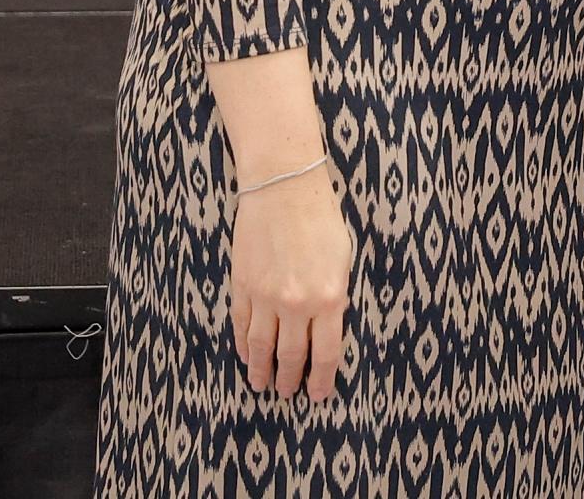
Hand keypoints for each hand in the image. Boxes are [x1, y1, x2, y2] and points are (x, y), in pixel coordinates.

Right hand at [229, 163, 352, 402]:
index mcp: (329, 297)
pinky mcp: (243, 286)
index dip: (320, 379)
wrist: (283, 187)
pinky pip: (241, 325)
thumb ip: (336, 295)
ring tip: (261, 385)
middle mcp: (297, 304)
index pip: (324, 353)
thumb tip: (329, 324)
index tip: (317, 395)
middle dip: (290, 379)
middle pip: (291, 355)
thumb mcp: (342, 259)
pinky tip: (246, 355)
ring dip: (261, 370)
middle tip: (288, 393)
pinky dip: (243, 344)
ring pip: (262, 347)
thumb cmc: (321, 218)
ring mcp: (266, 297)